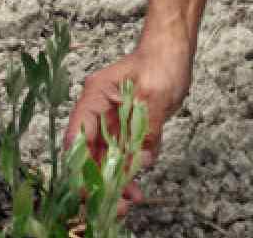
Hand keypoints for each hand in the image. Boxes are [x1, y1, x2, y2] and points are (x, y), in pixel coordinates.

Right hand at [64, 41, 192, 208]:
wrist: (174, 51)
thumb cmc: (161, 61)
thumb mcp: (156, 93)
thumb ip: (147, 127)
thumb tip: (142, 160)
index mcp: (95, 98)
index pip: (77, 136)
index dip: (79, 164)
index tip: (89, 187)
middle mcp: (99, 114)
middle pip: (90, 154)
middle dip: (99, 180)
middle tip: (116, 201)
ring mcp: (113, 123)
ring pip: (106, 160)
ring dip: (115, 182)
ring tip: (131, 199)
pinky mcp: (129, 130)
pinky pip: (124, 157)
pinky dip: (129, 174)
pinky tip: (136, 188)